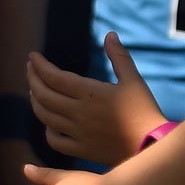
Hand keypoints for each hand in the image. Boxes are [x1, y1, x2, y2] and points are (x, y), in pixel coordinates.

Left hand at [27, 32, 163, 164]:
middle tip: (30, 69)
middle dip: (32, 79)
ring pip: (45, 116)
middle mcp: (78, 113)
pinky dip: (47, 131)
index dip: (39, 65)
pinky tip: (49, 123)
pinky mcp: (81, 150)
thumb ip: (119, 57)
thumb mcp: (134, 80)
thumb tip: (110, 34)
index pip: (53, 77)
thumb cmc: (145, 110)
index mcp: (89, 93)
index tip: (32, 56)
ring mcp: (78, 133)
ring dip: (35, 101)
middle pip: (43, 95)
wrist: (154, 145)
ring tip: (35, 91)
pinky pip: (55, 141)